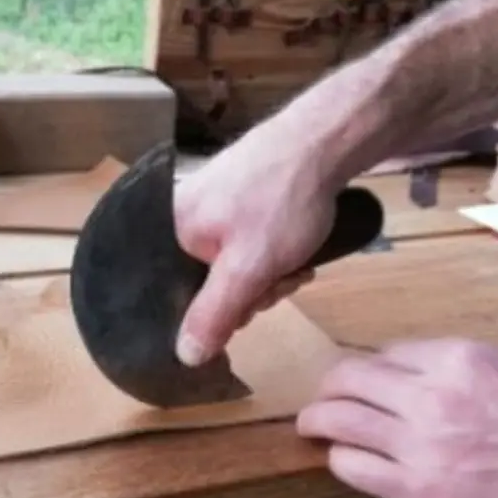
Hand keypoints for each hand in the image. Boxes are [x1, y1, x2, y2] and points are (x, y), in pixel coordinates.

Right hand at [173, 120, 340, 365]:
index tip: (257, 300)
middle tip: (284, 274)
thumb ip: (214, 314)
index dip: (225, 310)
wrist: (324, 140)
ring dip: (271, 272)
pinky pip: (249, 241)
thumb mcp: (248, 269)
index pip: (185, 298)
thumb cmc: (282, 201)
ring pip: (237, 264)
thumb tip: (183, 356)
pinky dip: (275, 251)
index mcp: (172, 232)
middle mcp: (184, 216)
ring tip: (297, 257)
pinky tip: (298, 246)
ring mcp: (212, 202)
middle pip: (213, 282)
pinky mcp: (238, 194)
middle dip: (255, 289)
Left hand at [296, 337, 497, 497]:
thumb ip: (469, 371)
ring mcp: (419, 443)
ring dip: (318, 420)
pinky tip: (343, 461)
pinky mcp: (416, 490)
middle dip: (331, 386)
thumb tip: (434, 373)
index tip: (371, 382)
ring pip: (338, 419)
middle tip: (324, 398)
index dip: (375, 368)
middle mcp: (431, 394)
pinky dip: (341, 460)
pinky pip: (353, 467)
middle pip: (349, 377)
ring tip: (311, 426)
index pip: (389, 353)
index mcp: (459, 359)